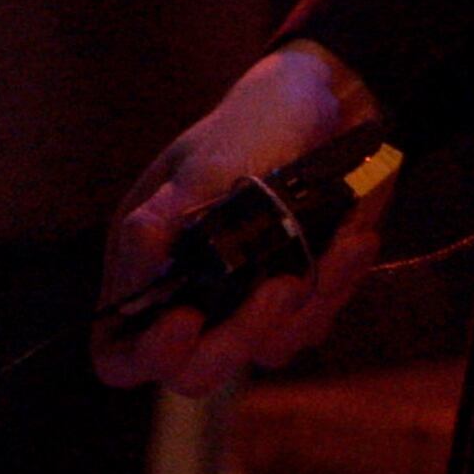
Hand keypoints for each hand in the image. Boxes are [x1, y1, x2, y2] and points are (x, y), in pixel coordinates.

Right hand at [94, 42, 388, 395]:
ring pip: (264, 350)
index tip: (188, 320)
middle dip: (240, 337)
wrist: (325, 102)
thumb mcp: (209, 160)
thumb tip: (137, 258)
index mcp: (148, 259)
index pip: (120, 347)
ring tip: (340, 241)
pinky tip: (354, 239)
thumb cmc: (253, 122)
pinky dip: (336, 285)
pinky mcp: (296, 297)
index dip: (147, 353)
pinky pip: (311, 324)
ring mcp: (245, 299)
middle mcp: (191, 291)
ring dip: (306, 304)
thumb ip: (170, 216)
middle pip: (195, 370)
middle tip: (280, 287)